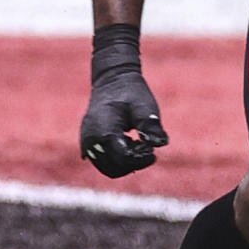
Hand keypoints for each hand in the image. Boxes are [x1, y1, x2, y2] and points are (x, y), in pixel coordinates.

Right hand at [80, 24, 167, 176]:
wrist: (112, 80)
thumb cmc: (131, 93)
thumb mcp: (144, 107)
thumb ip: (151, 126)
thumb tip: (162, 143)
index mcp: (103, 130)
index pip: (122, 158)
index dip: (140, 160)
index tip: (154, 154)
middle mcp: (90, 139)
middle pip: (113, 168)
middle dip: (134, 163)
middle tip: (147, 150)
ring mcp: (86, 142)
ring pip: (107, 168)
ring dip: (125, 163)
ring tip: (137, 145)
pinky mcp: (87, 143)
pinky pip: (102, 161)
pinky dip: (117, 159)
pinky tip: (128, 143)